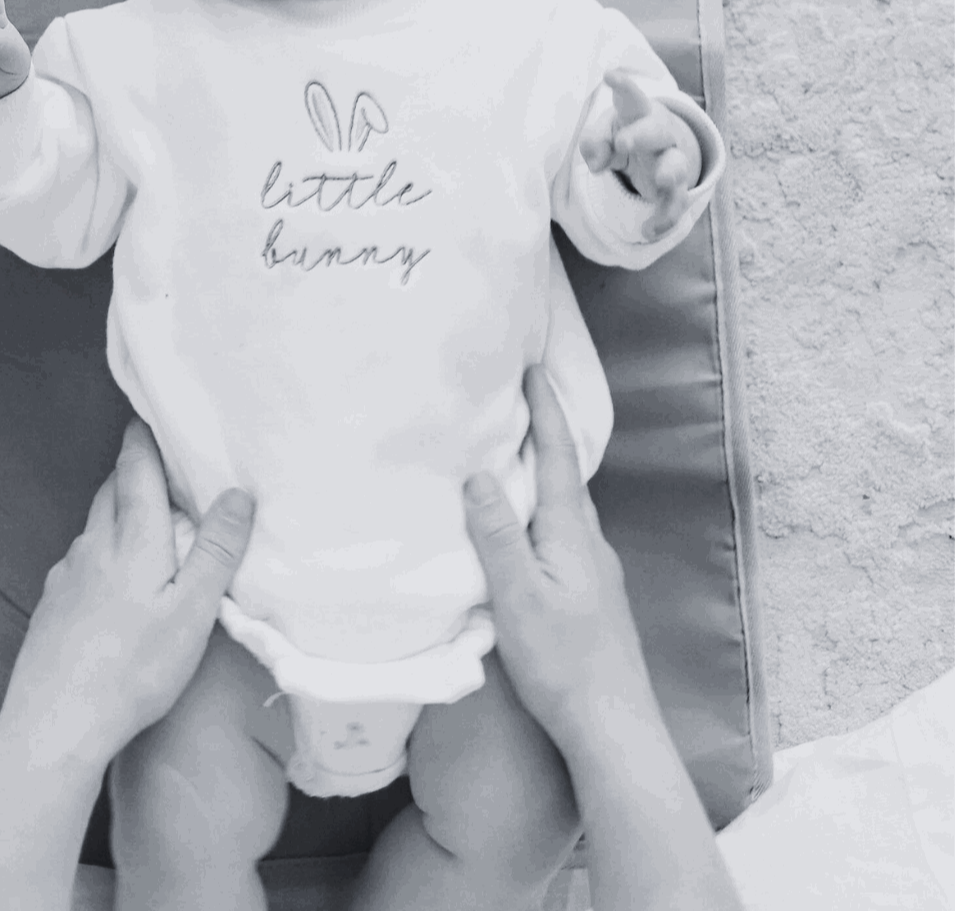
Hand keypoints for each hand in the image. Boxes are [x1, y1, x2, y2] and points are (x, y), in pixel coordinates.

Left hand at [0, 419, 254, 772]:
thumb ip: (216, 551)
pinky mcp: (51, 606)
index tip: (154, 414)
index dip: (144, 438)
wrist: (53, 725)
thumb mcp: (192, 612)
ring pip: (95, 526)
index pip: (135, 468)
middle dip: (134, 471)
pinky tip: (113, 583)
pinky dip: (102, 553)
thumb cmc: (134, 668)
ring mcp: (65, 575)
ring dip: (119, 513)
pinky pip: (81, 561)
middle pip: (112, 490)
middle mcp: (93, 544)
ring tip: (148, 523)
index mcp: (132, 538)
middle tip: (164, 465)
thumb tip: (237, 492)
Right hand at [463, 366, 658, 750]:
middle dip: (545, 431)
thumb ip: (498, 535)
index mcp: (572, 532)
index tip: (532, 367)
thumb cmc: (562, 662)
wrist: (614, 726)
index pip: (559, 456)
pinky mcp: (592, 593)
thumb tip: (479, 473)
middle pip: (567, 473)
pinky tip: (526, 523)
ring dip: (545, 470)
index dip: (545, 410)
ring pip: (567, 504)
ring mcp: (596, 568)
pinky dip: (544, 507)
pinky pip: (564, 531)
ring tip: (514, 451)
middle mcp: (590, 541)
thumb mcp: (518, 597)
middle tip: (516, 397)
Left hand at [580, 69, 701, 236]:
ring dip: (670, 173)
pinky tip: (648, 232)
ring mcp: (671, 161)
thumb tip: (596, 165)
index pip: (632, 98)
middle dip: (642, 135)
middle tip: (623, 142)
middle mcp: (660, 135)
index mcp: (638, 114)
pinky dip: (664, 219)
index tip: (610, 76)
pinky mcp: (674, 189)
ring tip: (661, 181)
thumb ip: (594, 143)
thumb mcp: (604, 134)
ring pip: (676, 165)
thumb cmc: (622, 134)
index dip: (623, 87)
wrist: (653, 151)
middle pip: (657, 130)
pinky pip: (674, 204)